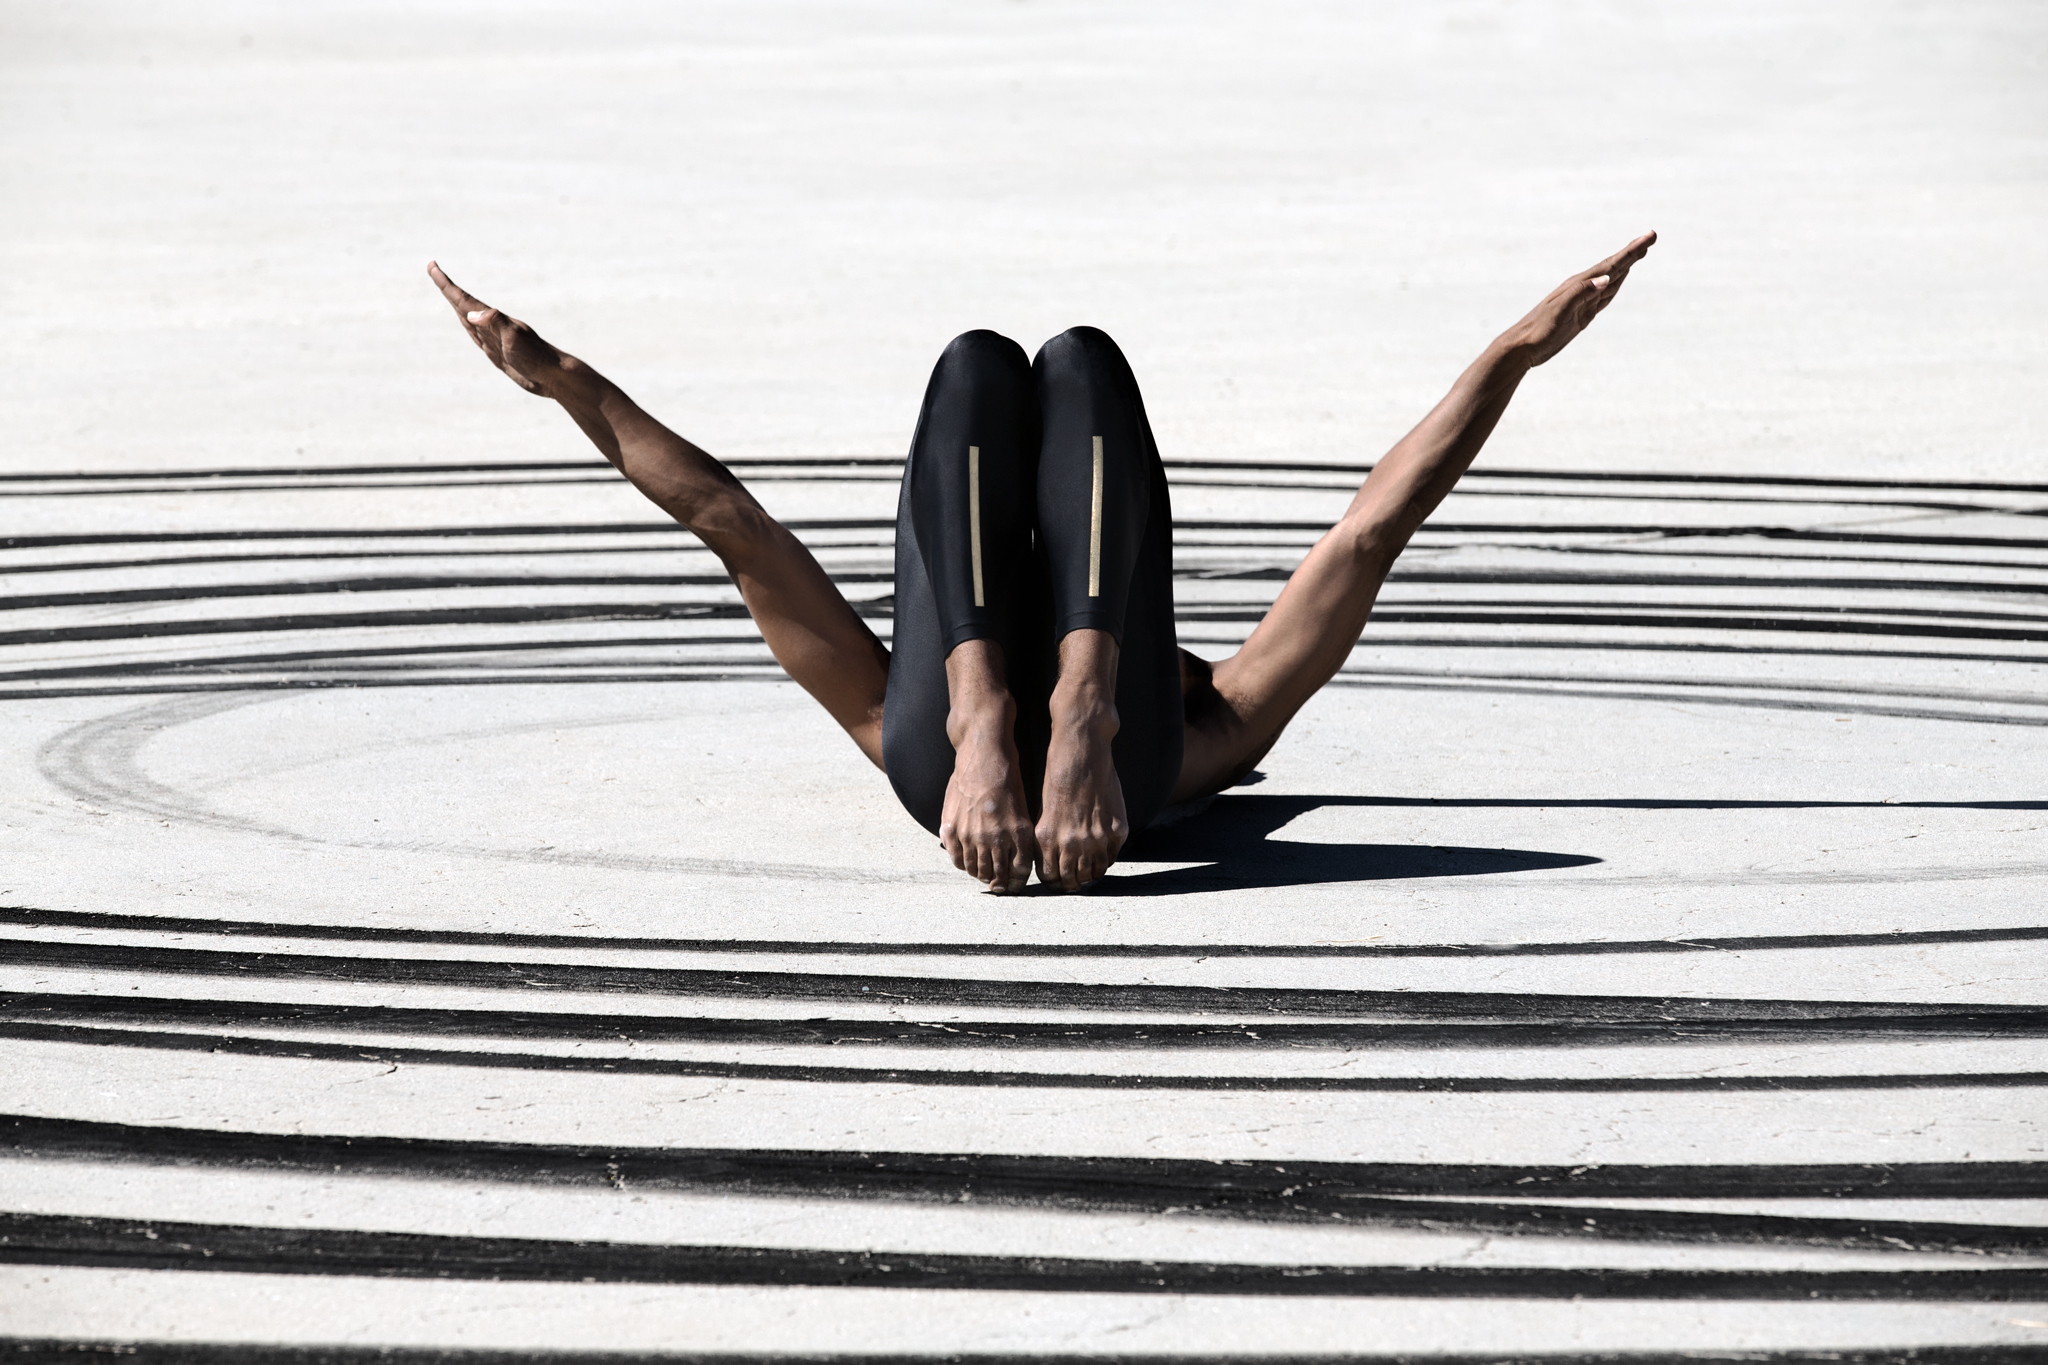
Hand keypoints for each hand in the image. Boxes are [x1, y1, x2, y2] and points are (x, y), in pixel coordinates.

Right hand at [427, 261, 569, 396]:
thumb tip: (473, 313)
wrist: (555, 377)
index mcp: (494, 321)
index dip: (446, 285)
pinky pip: (477, 335)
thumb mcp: (515, 339)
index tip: (432, 266)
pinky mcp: (500, 353)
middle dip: (447, 289)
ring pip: (468, 319)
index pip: (464, 299)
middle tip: (433, 270)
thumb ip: (496, 324)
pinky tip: (469, 323)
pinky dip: (468, 326)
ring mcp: (495, 339)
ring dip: (456, 304)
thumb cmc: (538, 358)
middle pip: (463, 304)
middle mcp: (493, 327)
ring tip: (446, 291)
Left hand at [1498, 232, 1655, 366]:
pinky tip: (1616, 280)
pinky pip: (1603, 297)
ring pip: (1611, 279)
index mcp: (1579, 284)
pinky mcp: (1581, 315)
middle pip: (1614, 267)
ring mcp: (1583, 302)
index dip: (1632, 250)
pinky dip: (1614, 286)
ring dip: (1626, 266)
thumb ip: (1581, 293)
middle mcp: (1582, 289)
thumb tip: (1606, 279)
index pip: (1611, 264)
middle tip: (1651, 237)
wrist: (1522, 348)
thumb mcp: (1560, 311)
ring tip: (1639, 252)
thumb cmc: (1539, 330)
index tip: (1650, 236)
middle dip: (1633, 253)